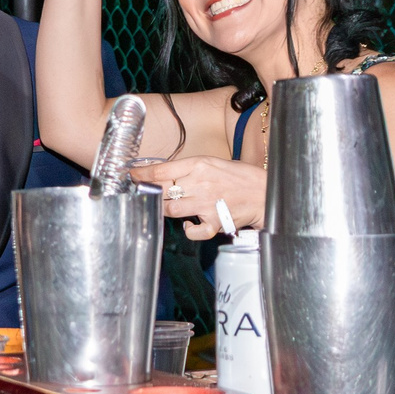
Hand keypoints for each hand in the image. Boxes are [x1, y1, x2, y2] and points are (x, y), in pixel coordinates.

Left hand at [129, 155, 266, 240]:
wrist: (264, 193)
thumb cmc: (238, 177)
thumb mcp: (212, 162)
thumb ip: (189, 168)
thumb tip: (163, 174)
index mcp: (199, 164)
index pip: (161, 170)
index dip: (141, 174)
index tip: (130, 175)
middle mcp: (200, 183)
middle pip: (162, 190)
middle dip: (148, 192)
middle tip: (140, 192)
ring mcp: (206, 203)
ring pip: (171, 209)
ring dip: (165, 209)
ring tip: (166, 207)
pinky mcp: (215, 221)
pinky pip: (193, 231)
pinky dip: (188, 231)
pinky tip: (190, 225)